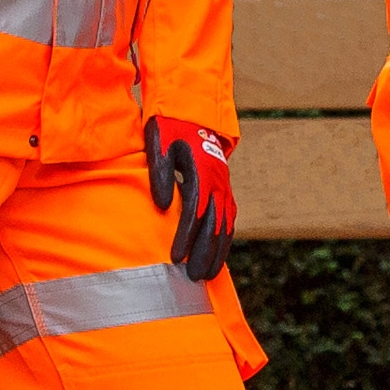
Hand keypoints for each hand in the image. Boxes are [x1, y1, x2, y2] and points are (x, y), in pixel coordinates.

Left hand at [147, 118, 235, 283]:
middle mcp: (218, 181)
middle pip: (214, 223)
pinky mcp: (225, 189)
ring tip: (207, 275)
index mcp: (202, 170)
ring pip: (225, 224)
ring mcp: (224, 186)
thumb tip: (162, 204)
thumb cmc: (170, 127)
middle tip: (193, 276)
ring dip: (218, 251)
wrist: (193, 113)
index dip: (186, 236)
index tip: (176, 257)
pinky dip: (225, 239)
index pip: (195, 210)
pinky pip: (229, 218)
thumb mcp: (160, 143)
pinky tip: (218, 255)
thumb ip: (160, 173)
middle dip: (204, 252)